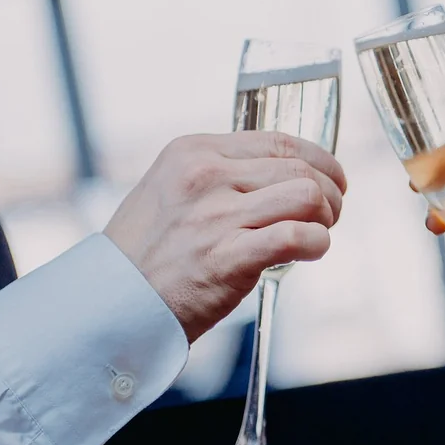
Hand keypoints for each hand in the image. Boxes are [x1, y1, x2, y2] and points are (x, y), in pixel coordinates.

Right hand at [104, 131, 345, 341]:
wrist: (111, 304)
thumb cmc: (146, 253)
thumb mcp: (171, 188)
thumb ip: (220, 174)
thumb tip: (282, 174)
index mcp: (193, 151)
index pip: (279, 140)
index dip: (320, 160)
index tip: (332, 179)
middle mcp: (205, 175)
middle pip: (300, 167)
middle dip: (330, 192)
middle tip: (328, 215)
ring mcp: (215, 215)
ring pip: (307, 195)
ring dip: (326, 217)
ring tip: (318, 234)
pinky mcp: (227, 257)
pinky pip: (296, 237)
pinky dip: (317, 244)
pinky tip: (310, 252)